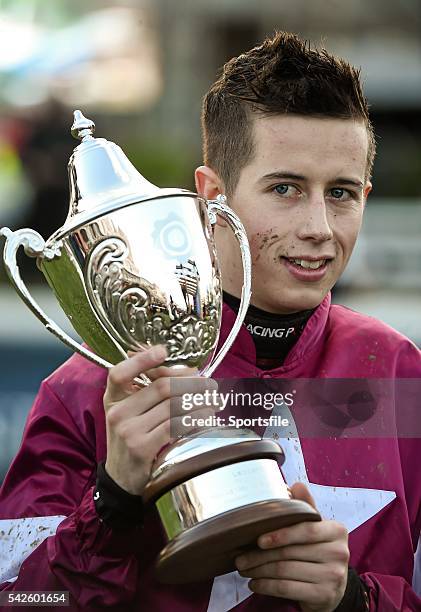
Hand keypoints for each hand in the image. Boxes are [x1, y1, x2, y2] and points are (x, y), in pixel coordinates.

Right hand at [103, 345, 216, 495]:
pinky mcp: (141, 447)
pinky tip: (206, 416)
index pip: (119, 372)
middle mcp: (117, 412)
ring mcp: (128, 430)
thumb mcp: (130, 413)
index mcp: (113, 398)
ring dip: (199, 401)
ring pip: (172, 406)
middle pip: (161, 387)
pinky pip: (175, 426)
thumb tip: (187, 371)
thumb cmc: (132, 438)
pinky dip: (195, 418)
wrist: (121, 478)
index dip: (141, 359)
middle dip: (191, 382)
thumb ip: (147, 392)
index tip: (163, 351)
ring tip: (214, 400)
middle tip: (209, 383)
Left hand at [235, 483, 348, 611]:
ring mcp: (333, 576)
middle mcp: (339, 553)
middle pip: (290, 552)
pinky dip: (267, 586)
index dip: (281, 534)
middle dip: (260, 556)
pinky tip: (255, 583)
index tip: (258, 539)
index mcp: (337, 531)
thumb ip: (307, 508)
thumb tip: (296, 485)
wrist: (335, 588)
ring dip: (259, 571)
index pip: (306, 530)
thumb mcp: (317, 528)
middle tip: (240, 558)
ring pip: (285, 571)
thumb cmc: (319, 552)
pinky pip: (287, 589)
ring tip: (244, 569)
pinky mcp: (324, 596)